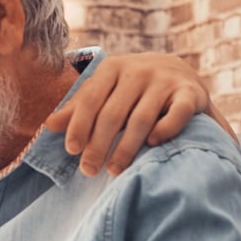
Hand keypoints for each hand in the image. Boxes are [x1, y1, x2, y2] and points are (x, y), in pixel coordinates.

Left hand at [45, 52, 236, 176]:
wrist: (181, 74)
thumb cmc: (131, 90)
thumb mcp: (104, 92)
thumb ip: (79, 108)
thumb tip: (49, 125)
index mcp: (112, 69)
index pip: (90, 99)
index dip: (79, 125)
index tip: (71, 150)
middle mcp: (139, 71)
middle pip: (113, 113)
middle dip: (99, 144)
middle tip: (88, 171)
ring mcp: (166, 81)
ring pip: (142, 118)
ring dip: (126, 147)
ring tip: (113, 170)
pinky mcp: (191, 93)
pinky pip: (179, 113)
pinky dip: (166, 129)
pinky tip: (152, 144)